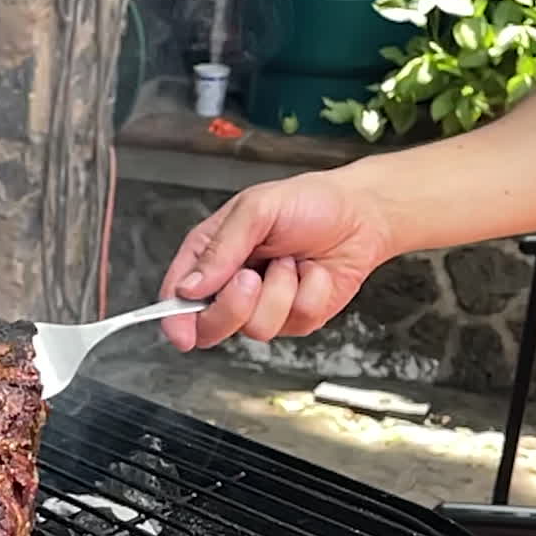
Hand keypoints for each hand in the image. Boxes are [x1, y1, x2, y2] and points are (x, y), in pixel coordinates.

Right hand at [158, 169, 394, 350]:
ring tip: (291, 262)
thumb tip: (189, 288)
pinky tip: (312, 273)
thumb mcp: (256, 210)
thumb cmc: (308, 202)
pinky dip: (310, 293)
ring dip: (280, 292)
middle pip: (209, 325)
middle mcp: (231, 286)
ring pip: (255, 328)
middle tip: (252, 277)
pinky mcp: (295, 319)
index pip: (177, 295)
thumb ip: (219, 249)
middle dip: (233, 305)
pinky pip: (294, 323)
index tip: (181, 332)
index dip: (174, 318)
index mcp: (210, 256)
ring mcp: (263, 306)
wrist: (362, 214)